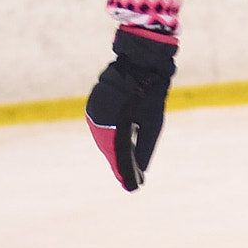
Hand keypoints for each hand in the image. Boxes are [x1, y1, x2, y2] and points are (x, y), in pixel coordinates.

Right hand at [86, 30, 176, 190]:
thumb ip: (144, 148)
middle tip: (131, 178)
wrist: (141, 60)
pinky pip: (102, 123)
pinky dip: (110, 131)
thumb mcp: (153, 124)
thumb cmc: (151, 93)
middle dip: (120, 162)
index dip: (126, 174)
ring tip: (125, 162)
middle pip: (109, 148)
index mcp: (113, 128)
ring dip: (114, 147)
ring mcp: (94, 111)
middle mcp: (98, 121)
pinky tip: (120, 137)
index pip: (118, 157)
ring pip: (104, 136)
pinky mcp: (95, 101)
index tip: (133, 187)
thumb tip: (141, 171)